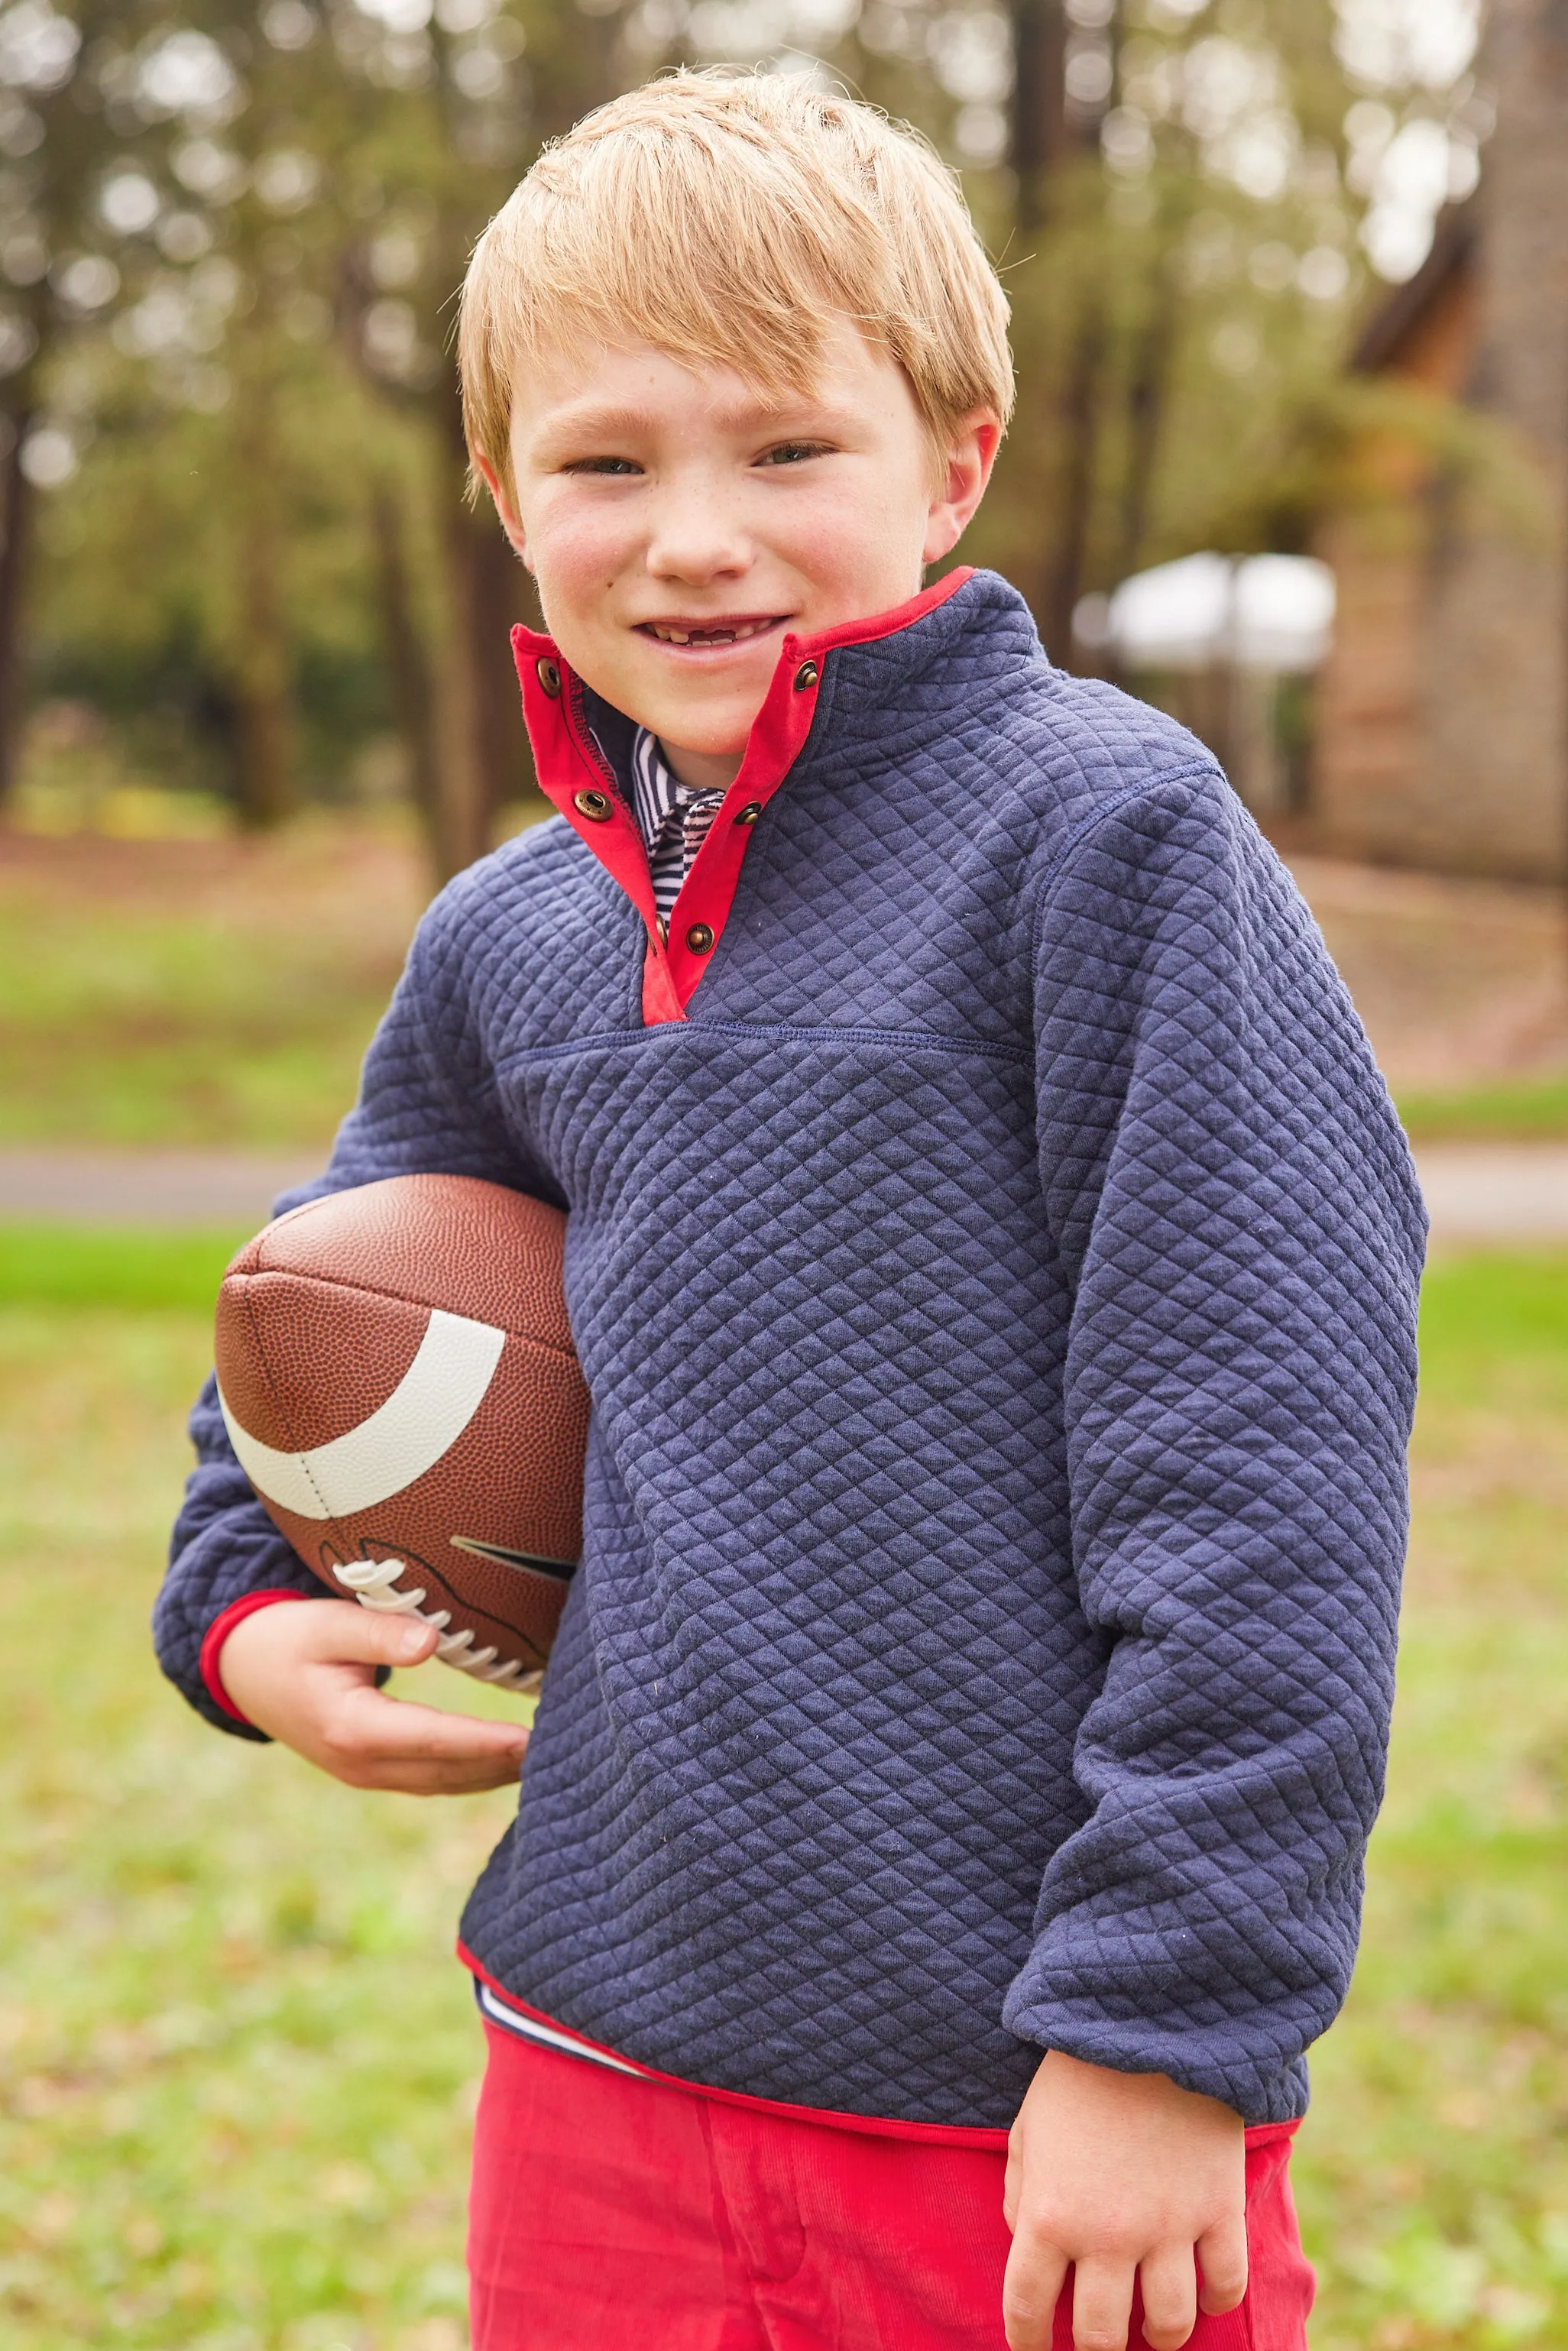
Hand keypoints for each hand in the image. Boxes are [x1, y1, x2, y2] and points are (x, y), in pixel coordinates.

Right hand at [218, 1599, 530, 1794]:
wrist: (245, 1671)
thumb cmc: (289, 1638)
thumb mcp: (325, 1624)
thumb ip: (377, 1631)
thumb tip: (431, 1643)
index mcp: (352, 1728)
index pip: (433, 1741)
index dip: (484, 1742)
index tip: (531, 1739)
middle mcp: (362, 1764)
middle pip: (448, 1773)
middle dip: (504, 1765)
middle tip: (565, 1750)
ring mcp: (367, 1775)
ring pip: (445, 1784)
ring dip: (495, 1776)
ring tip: (552, 1759)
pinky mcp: (373, 1771)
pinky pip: (434, 1781)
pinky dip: (474, 1774)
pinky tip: (510, 1764)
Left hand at [1002, 2051, 1245, 2350]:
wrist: (1149, 2022)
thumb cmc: (1078, 2073)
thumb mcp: (1027, 2129)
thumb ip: (1023, 2193)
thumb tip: (1031, 2243)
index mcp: (1049, 2215)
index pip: (1028, 2309)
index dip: (1027, 2341)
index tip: (1035, 2350)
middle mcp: (1106, 2236)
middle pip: (1101, 2336)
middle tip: (1099, 2344)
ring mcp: (1168, 2228)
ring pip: (1168, 2325)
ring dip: (1158, 2337)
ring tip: (1152, 2330)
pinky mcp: (1218, 2211)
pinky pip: (1226, 2286)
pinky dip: (1215, 2301)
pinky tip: (1202, 2294)